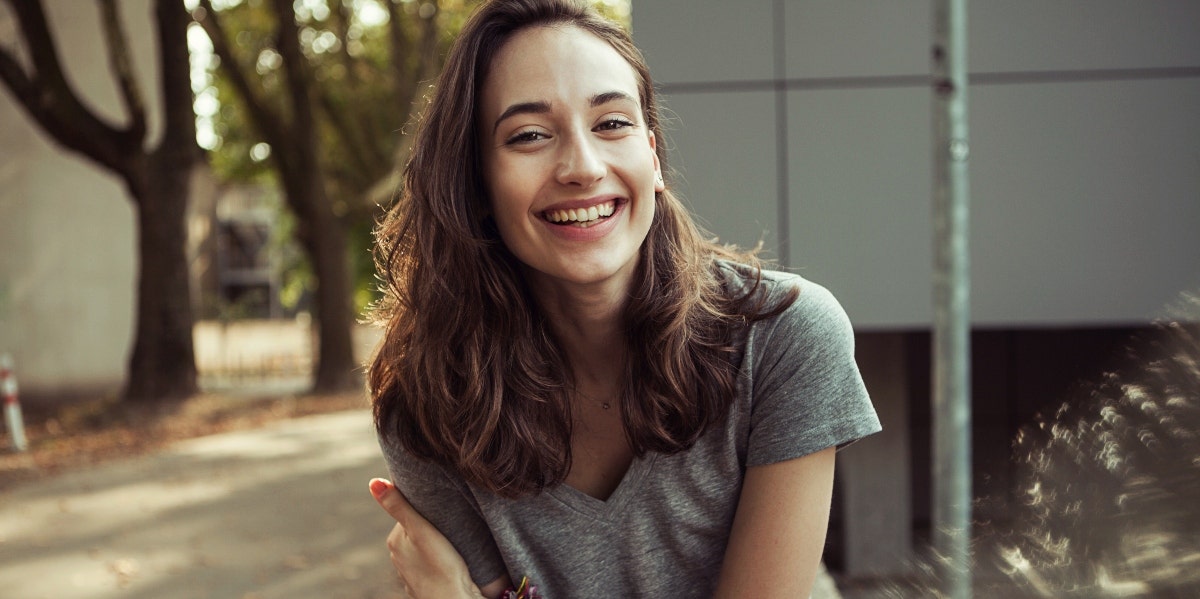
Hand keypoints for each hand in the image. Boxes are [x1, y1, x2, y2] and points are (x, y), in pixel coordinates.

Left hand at [369, 478, 484, 598]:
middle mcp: (397, 557)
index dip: (425, 509)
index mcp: (394, 541)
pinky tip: (449, 562)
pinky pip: (430, 564)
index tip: (440, 510)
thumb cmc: (440, 565)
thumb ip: (398, 505)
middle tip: (448, 527)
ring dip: (434, 544)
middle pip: (415, 531)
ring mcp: (410, 572)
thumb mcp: (420, 529)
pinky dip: (437, 561)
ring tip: (451, 544)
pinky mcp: (424, 583)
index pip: (408, 513)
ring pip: (422, 548)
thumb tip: (373, 482)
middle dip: (429, 526)